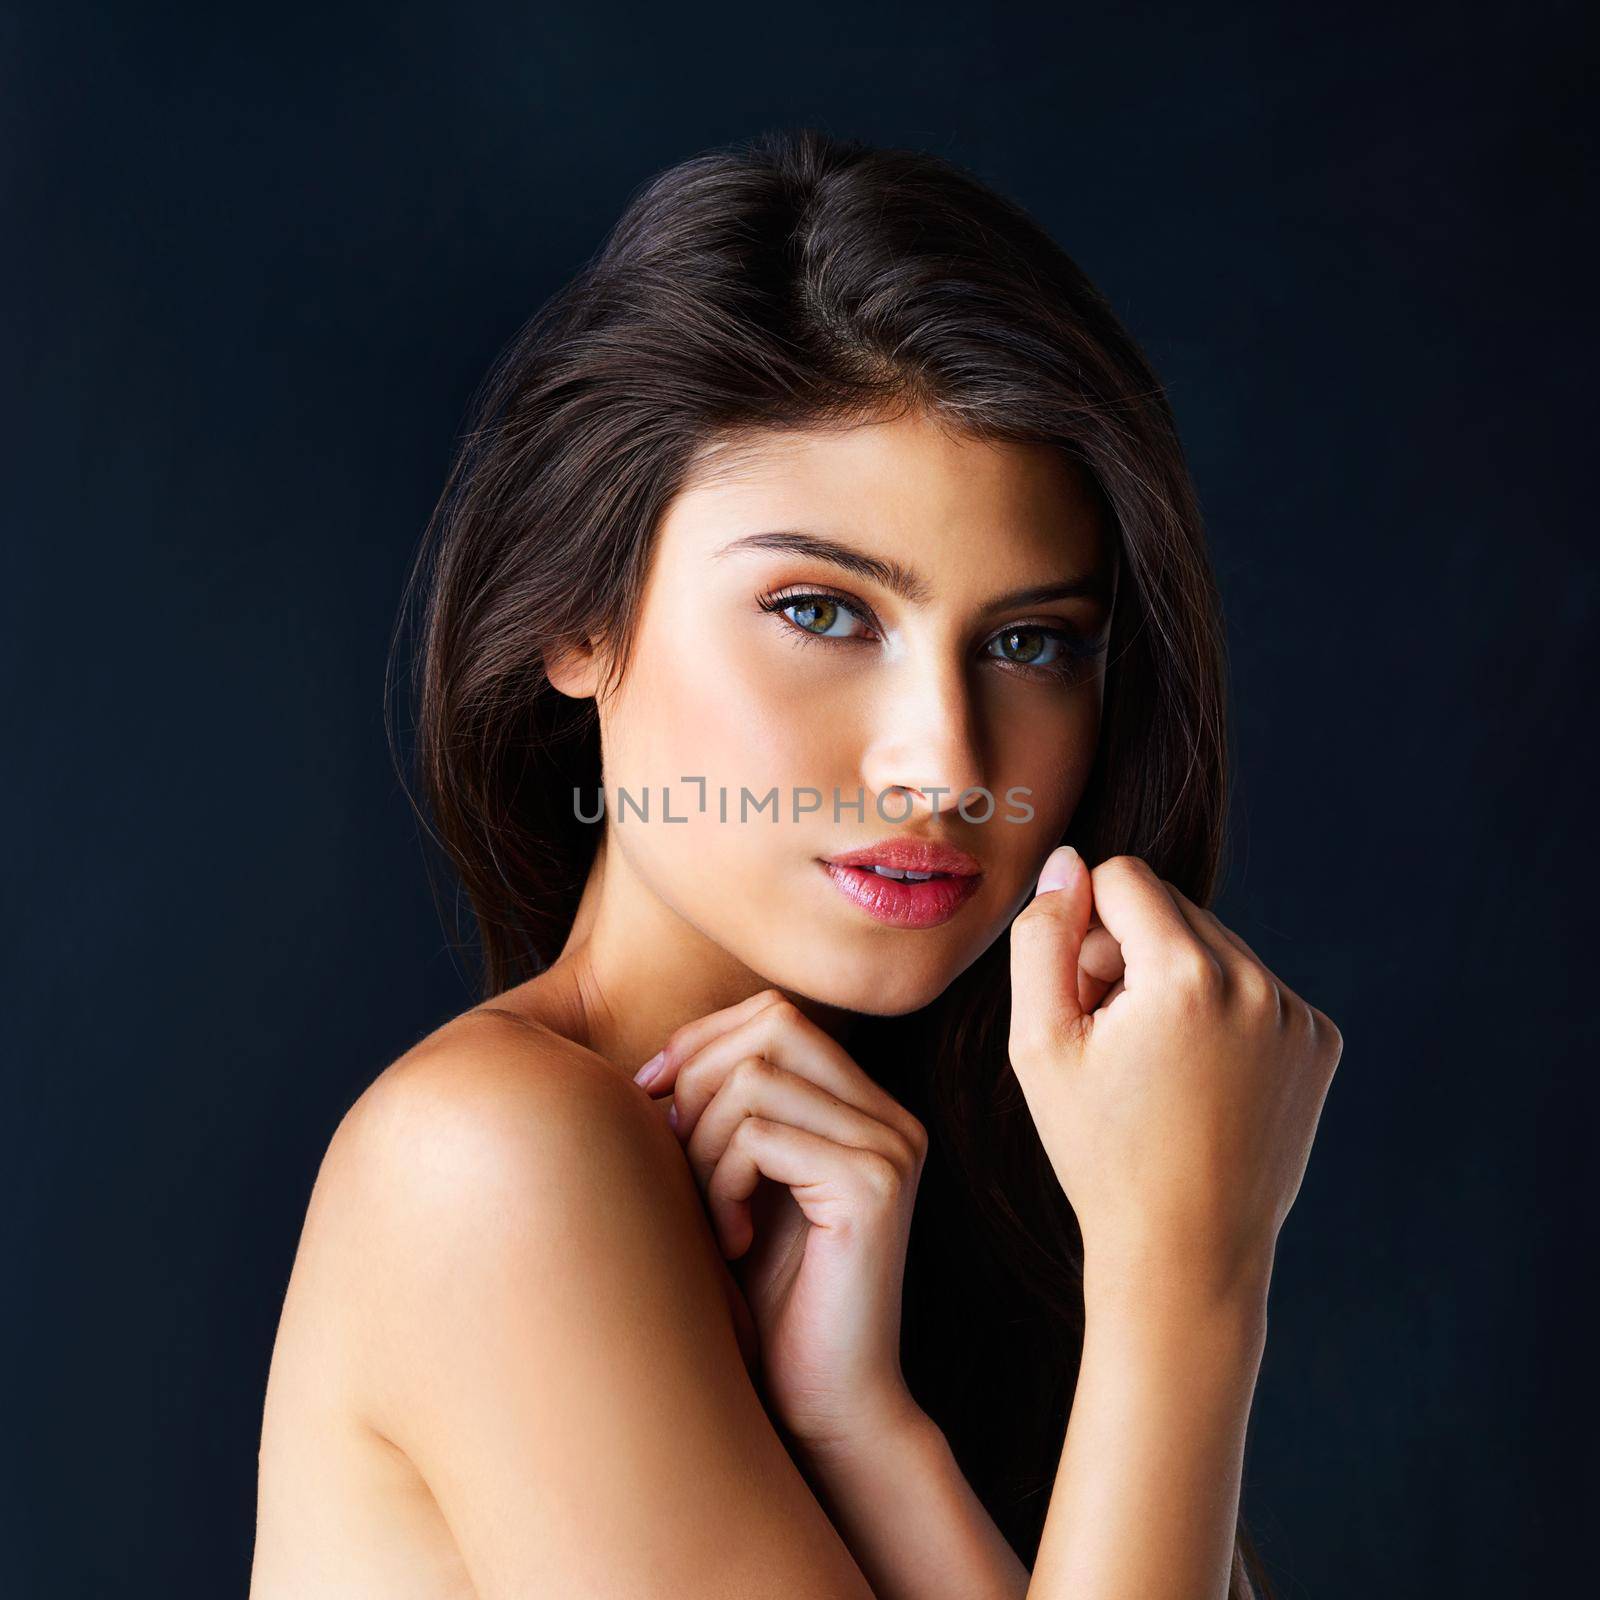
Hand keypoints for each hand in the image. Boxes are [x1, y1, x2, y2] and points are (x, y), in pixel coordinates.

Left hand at [633, 988, 928, 1455]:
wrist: (822, 1405)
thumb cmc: (763, 1299)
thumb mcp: (736, 1184)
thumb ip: (723, 1112)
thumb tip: (660, 1058)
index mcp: (865, 1107)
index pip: (775, 1014)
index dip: (701, 1042)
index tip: (651, 1102)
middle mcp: (890, 1117)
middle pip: (770, 1025)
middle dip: (698, 1081)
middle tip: (676, 1158)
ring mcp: (890, 1147)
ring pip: (754, 1078)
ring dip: (703, 1143)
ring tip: (709, 1212)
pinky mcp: (872, 1186)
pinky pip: (760, 1135)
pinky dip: (722, 1181)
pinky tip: (731, 1239)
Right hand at [1008, 848, 1343, 1317]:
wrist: (1187, 1251)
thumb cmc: (1099, 1151)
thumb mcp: (1039, 1044)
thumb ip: (1041, 938)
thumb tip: (1067, 865)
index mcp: (1186, 975)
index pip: (1124, 877)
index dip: (1085, 930)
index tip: (1083, 997)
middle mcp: (1257, 981)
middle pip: (1170, 907)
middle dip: (1130, 953)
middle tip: (1114, 1040)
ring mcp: (1298, 1013)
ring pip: (1213, 944)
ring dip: (1175, 981)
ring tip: (1157, 1066)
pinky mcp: (1321, 1041)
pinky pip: (1254, 986)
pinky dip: (1221, 1012)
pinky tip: (1201, 1078)